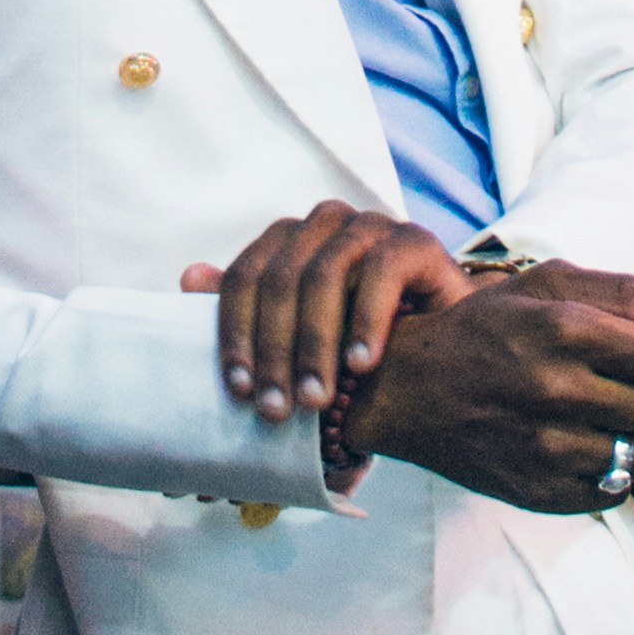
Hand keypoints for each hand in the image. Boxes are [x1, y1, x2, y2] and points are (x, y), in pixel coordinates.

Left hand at [183, 204, 469, 422]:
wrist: (444, 339)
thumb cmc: (361, 339)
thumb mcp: (303, 333)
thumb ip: (252, 309)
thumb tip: (189, 278)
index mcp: (289, 239)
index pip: (245, 277)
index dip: (236, 333)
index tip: (240, 391)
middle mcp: (324, 223)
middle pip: (280, 279)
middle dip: (275, 351)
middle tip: (277, 411)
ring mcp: (370, 224)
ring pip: (324, 275)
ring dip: (315, 344)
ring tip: (315, 399)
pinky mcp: (413, 237)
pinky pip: (381, 272)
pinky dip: (367, 322)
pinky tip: (362, 366)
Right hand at [334, 262, 633, 515]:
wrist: (405, 389)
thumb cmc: (483, 328)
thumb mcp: (542, 286)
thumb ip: (620, 293)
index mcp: (565, 328)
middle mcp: (559, 388)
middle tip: (625, 390)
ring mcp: (548, 447)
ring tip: (611, 422)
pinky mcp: (539, 491)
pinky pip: (616, 491)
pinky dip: (611, 473)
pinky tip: (582, 448)